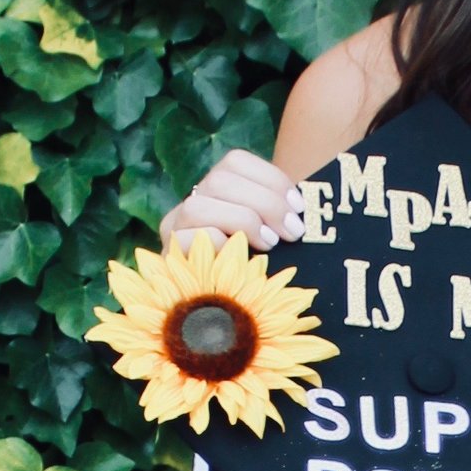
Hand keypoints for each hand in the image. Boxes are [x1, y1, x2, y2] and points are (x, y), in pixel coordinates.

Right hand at [161, 147, 306, 255]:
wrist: (226, 310)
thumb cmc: (259, 267)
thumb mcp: (273, 233)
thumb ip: (280, 215)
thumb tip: (301, 211)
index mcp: (217, 188)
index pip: (235, 161)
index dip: (271, 179)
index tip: (298, 208)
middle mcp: (193, 200)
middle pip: (220, 179)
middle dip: (264, 204)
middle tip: (290, 232)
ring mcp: (175, 226)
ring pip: (199, 204)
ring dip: (242, 222)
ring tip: (268, 244)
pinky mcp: (169, 253)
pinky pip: (184, 237)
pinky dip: (216, 243)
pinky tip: (240, 257)